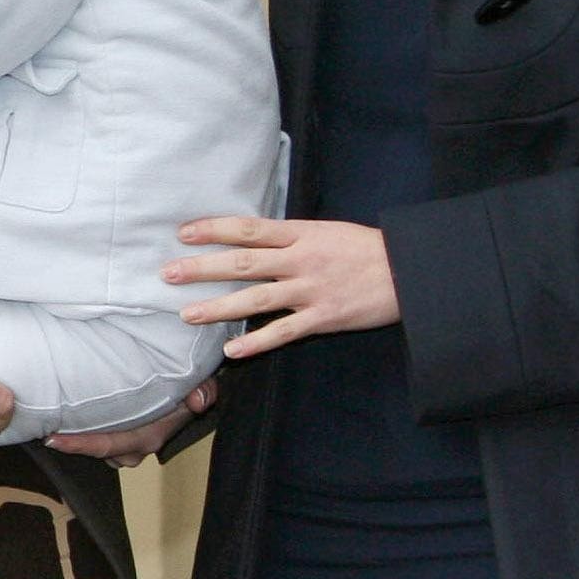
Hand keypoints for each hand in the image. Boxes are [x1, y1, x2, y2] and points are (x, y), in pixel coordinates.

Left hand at [49, 377, 221, 464]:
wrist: (195, 391)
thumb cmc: (193, 388)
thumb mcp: (202, 386)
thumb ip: (203, 392)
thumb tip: (198, 400)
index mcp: (148, 437)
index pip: (108, 445)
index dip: (80, 444)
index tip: (52, 438)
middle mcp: (134, 446)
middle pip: (95, 450)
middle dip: (70, 444)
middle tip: (41, 430)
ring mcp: (127, 444)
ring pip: (96, 448)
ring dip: (77, 439)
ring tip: (49, 423)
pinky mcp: (121, 436)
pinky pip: (98, 439)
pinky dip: (83, 432)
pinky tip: (64, 418)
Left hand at [166, 216, 399, 358]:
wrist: (410, 271)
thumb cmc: (366, 250)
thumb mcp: (327, 231)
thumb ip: (292, 237)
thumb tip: (253, 239)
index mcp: (302, 234)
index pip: (249, 229)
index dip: (214, 229)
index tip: (183, 232)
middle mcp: (302, 259)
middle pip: (243, 262)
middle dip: (203, 268)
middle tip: (168, 274)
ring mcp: (311, 290)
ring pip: (256, 298)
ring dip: (219, 307)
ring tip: (188, 314)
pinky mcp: (324, 317)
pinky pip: (284, 332)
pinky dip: (256, 341)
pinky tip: (231, 350)